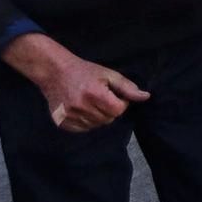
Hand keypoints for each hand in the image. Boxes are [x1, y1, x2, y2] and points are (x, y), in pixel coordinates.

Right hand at [3, 34, 148, 132]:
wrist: (55, 72)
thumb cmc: (85, 71)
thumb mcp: (109, 74)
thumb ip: (127, 87)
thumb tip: (146, 97)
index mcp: (95, 94)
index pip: (118, 110)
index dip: (121, 103)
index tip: (114, 95)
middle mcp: (81, 107)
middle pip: (108, 119)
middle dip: (110, 109)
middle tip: (102, 97)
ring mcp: (69, 116)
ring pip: (96, 125)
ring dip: (98, 116)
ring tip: (91, 102)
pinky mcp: (61, 122)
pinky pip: (83, 129)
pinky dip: (86, 122)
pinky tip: (82, 109)